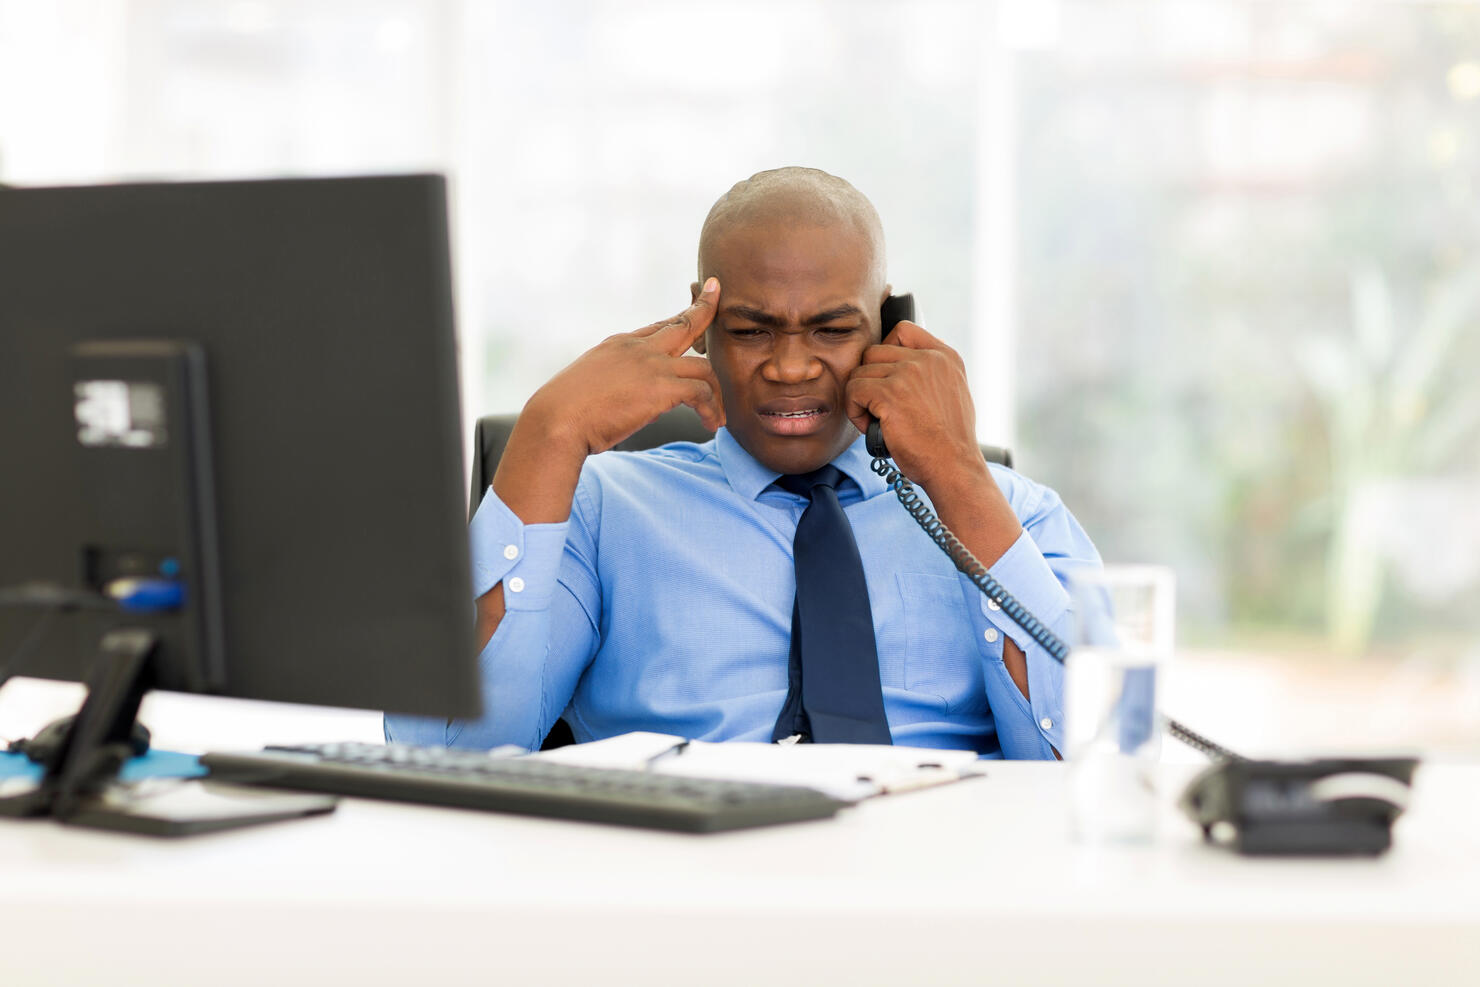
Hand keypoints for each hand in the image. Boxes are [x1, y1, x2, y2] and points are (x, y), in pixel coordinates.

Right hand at [523, 278, 725, 456]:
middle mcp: (637, 348)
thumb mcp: (591, 386)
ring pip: (702, 367)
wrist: (555, 422)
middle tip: (717, 296)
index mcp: (619, 345)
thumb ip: (619, 384)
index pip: (658, 326)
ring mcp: (650, 365)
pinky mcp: (660, 387)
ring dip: (715, 393)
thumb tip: (643, 401)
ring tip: (717, 416)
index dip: (679, 318)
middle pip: (683, 323)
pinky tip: (710, 424)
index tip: (695, 306)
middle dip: (704, 309)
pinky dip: (710, 409)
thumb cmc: (563, 413)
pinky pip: (701, 392)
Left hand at [843, 319, 984, 492]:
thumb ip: (932, 373)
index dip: (886, 351)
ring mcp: (908, 374)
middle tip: (878, 406)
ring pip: (860, 372)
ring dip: (861, 398)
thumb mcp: (953, 393)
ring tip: (876, 420)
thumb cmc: (950, 442)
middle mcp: (928, 359)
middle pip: (874, 352)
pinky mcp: (889, 394)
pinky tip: (871, 427)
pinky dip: (855, 411)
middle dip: (870, 379)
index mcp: (945, 356)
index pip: (902, 331)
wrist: (953, 466)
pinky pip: (853, 391)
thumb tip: (903, 365)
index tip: (888, 378)